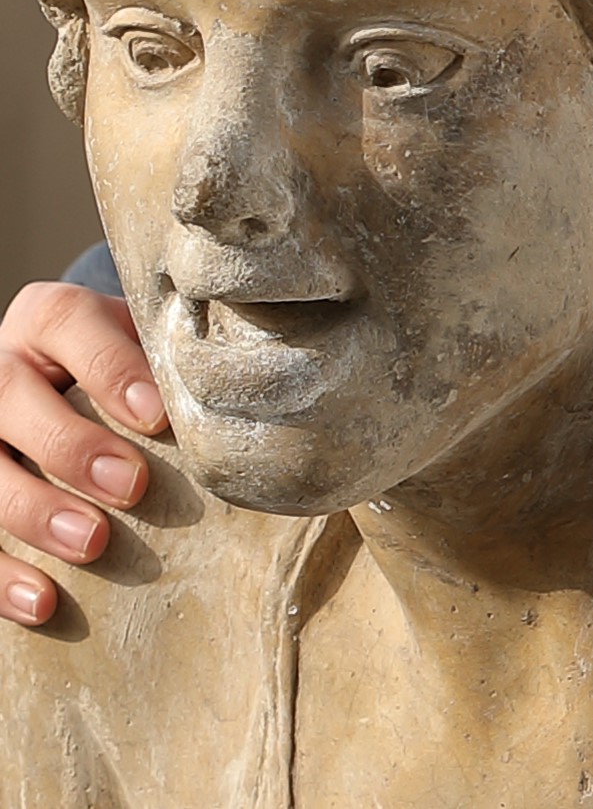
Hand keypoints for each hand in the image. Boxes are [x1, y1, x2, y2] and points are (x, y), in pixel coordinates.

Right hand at [0, 283, 165, 624]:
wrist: (64, 380)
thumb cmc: (127, 365)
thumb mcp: (143, 342)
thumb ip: (170, 357)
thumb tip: (242, 398)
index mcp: (47, 318)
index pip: (68, 324)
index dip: (110, 368)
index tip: (157, 416)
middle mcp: (0, 367)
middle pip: (10, 396)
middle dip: (72, 445)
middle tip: (132, 485)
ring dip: (33, 510)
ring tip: (93, 542)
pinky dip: (2, 573)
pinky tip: (45, 601)